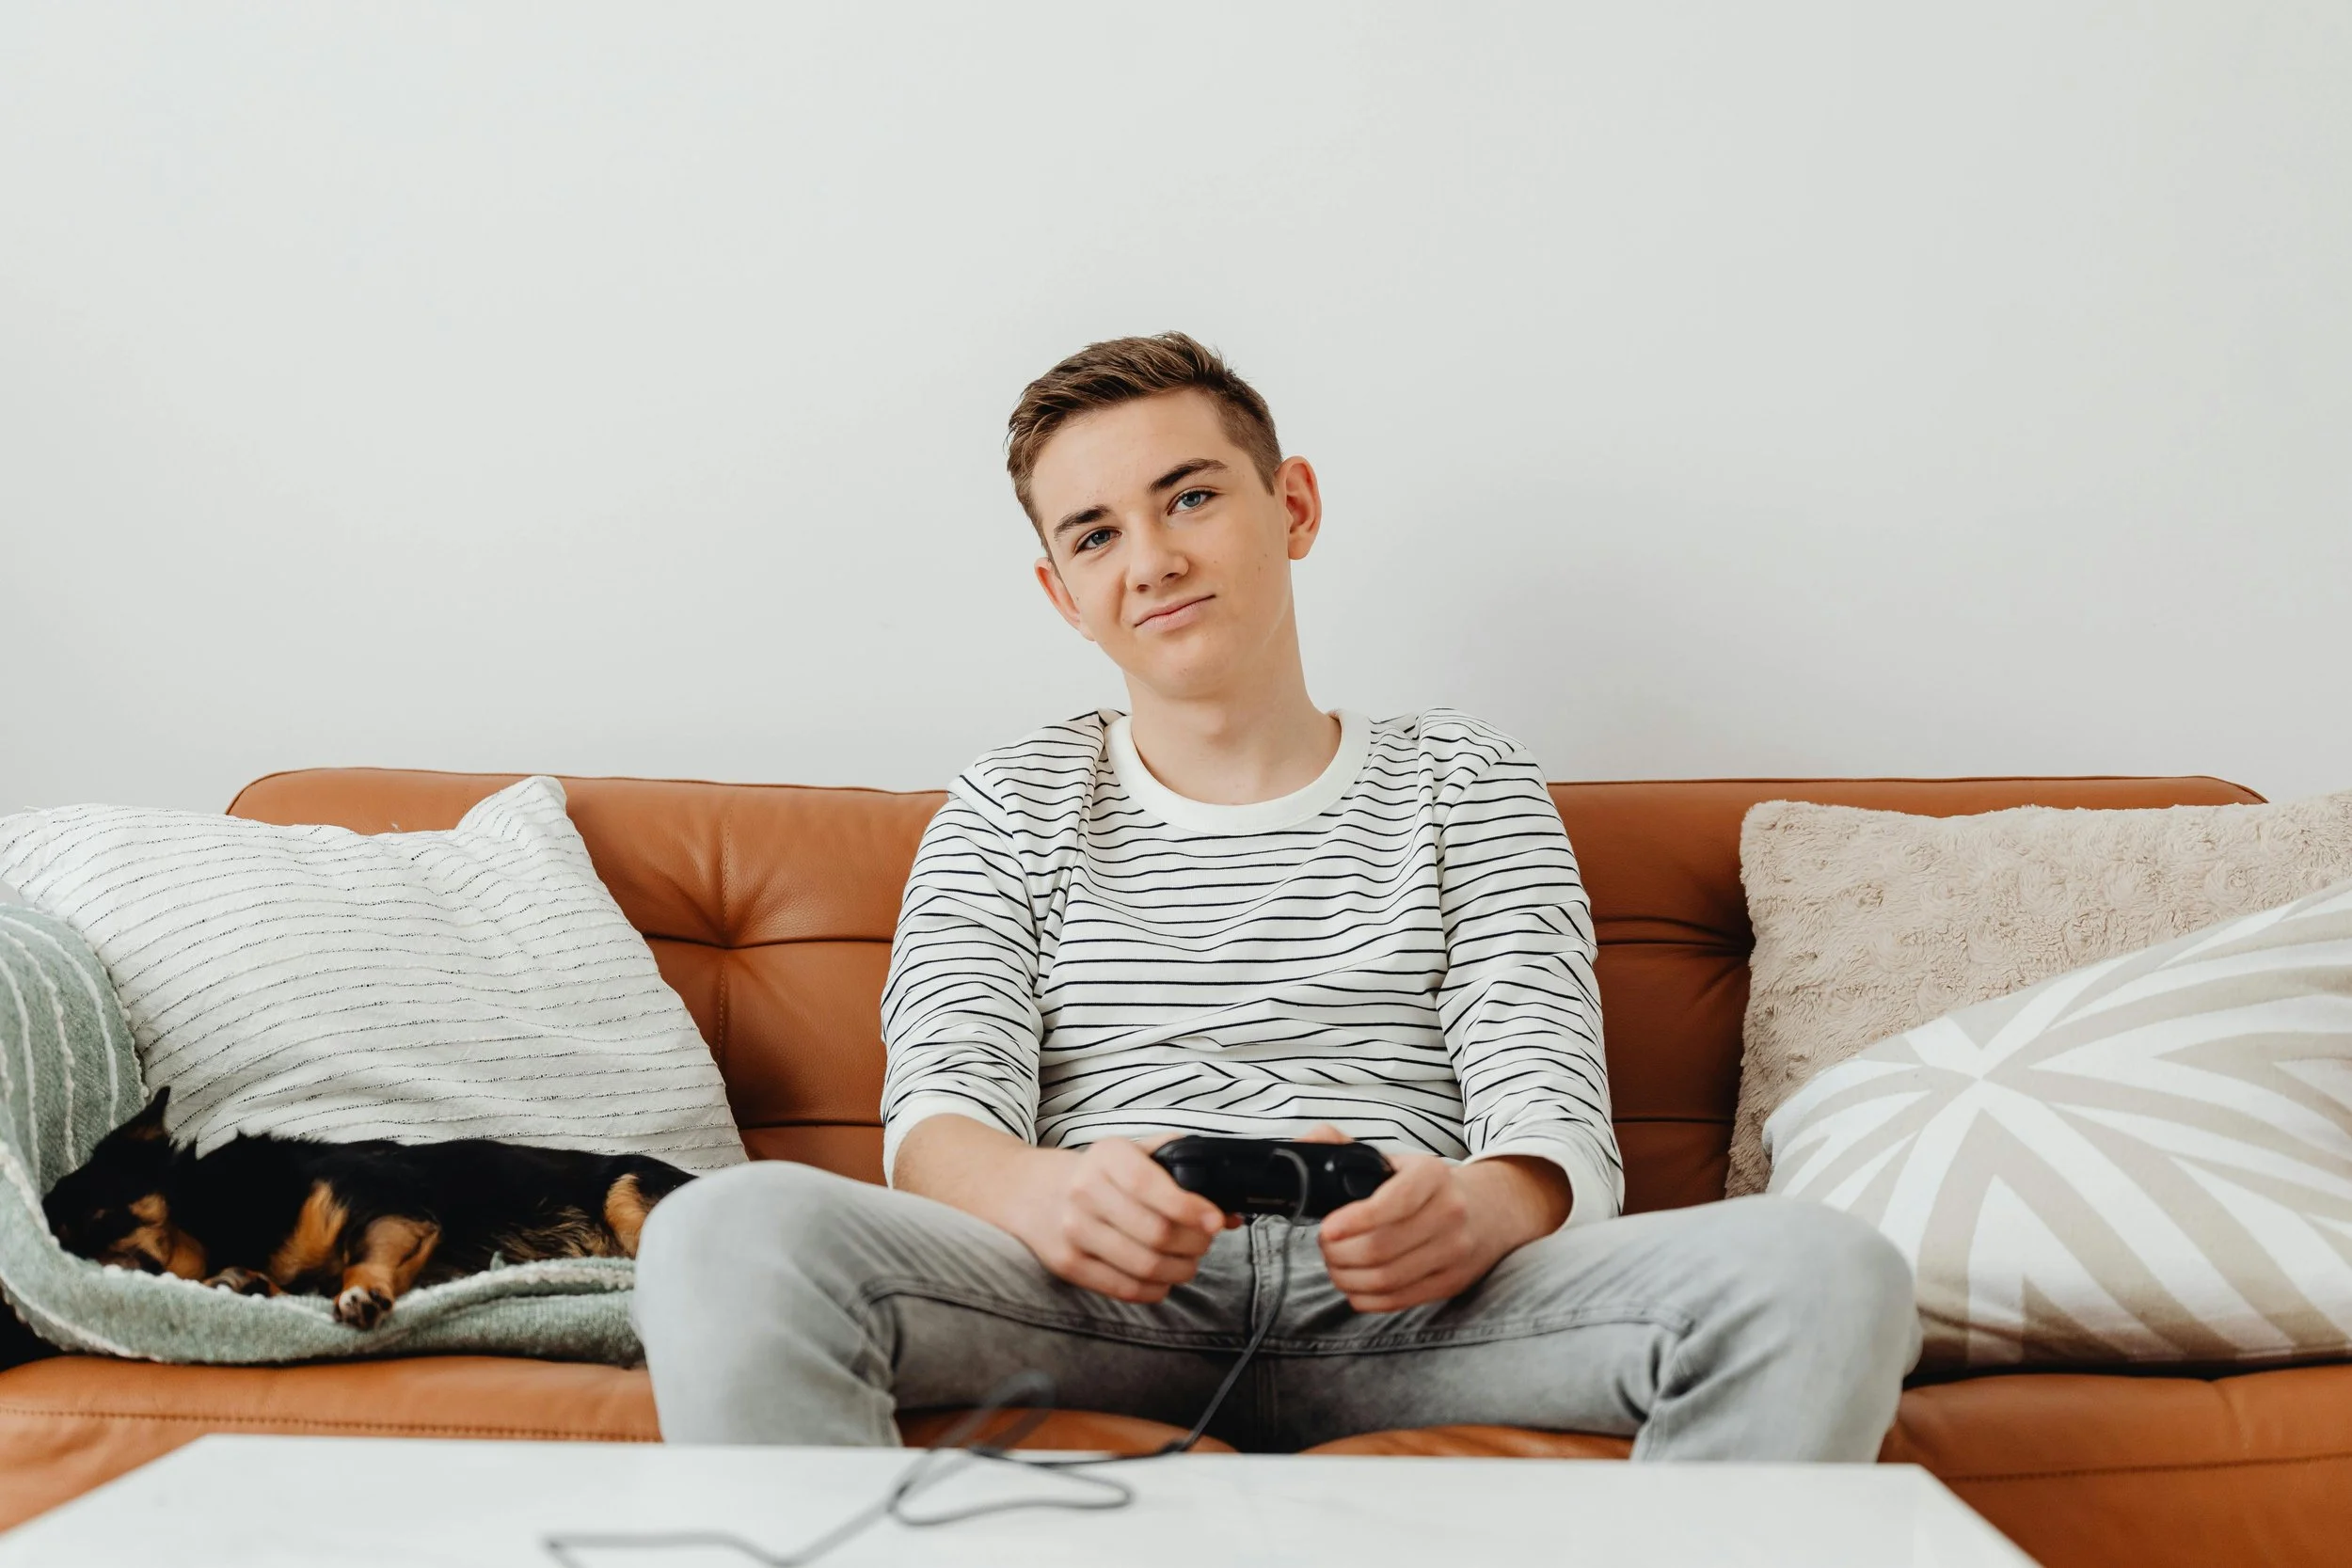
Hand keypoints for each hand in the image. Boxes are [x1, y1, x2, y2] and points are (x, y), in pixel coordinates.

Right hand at [1005, 1134, 1236, 1303]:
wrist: (1029, 1192)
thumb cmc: (1095, 1174)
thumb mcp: (1130, 1152)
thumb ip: (1180, 1168)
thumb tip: (1231, 1205)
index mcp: (1107, 1156)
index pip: (1153, 1185)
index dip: (1191, 1208)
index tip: (1216, 1220)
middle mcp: (1084, 1191)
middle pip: (1156, 1233)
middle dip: (1195, 1243)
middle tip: (1205, 1241)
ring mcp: (1073, 1231)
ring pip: (1145, 1265)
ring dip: (1180, 1269)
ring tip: (1188, 1260)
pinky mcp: (1067, 1265)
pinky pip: (1125, 1288)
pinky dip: (1156, 1288)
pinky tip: (1164, 1277)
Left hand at [1304, 1127, 1569, 1313]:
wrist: (1490, 1210)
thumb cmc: (1428, 1187)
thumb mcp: (1396, 1159)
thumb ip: (1345, 1147)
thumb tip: (1306, 1141)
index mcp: (1432, 1176)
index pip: (1391, 1203)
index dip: (1353, 1220)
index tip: (1326, 1227)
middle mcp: (1450, 1213)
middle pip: (1380, 1248)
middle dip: (1338, 1252)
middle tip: (1324, 1245)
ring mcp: (1454, 1252)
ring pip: (1386, 1278)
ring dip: (1347, 1277)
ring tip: (1335, 1264)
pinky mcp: (1451, 1282)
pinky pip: (1398, 1300)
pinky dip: (1365, 1297)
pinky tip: (1353, 1284)